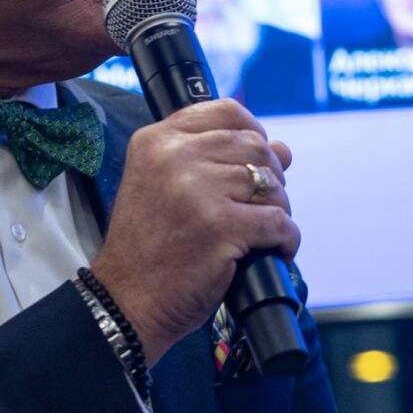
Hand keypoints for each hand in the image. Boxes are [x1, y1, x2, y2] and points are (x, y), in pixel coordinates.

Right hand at [90, 100, 297, 366]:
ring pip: (271, 184)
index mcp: (157, 140)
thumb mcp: (167, 187)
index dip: (253, 132)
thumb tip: (283, 148)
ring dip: (278, 210)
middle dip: (270, 178)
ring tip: (262, 232)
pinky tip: (274, 251)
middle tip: (259, 207)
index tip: (255, 159)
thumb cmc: (150, 247)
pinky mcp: (221, 227)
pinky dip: (286, 239)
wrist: (127, 301)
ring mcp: (198, 190)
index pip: (227, 111)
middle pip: (255, 147)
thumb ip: (218, 160)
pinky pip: (279, 222)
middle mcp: (174, 157)